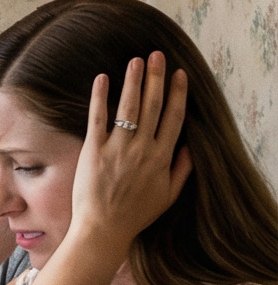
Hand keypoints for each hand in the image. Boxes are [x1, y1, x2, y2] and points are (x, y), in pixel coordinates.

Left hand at [72, 53, 190, 251]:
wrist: (104, 228)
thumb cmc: (136, 214)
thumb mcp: (168, 195)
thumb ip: (182, 169)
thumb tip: (190, 146)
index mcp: (162, 158)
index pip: (173, 118)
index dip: (177, 94)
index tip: (180, 74)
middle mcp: (142, 149)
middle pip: (152, 106)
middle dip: (156, 78)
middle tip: (158, 55)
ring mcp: (117, 148)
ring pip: (128, 107)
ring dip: (133, 81)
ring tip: (136, 60)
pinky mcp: (93, 150)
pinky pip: (98, 118)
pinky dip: (100, 97)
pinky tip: (102, 78)